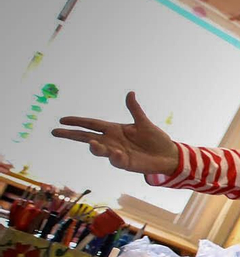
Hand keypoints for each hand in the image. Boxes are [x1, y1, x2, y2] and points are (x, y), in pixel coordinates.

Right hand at [53, 92, 180, 174]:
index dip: (77, 122)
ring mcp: (117, 153)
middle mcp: (111, 141)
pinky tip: (117, 153)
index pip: (91, 124)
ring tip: (93, 144)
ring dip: (95, 147)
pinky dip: (114, 157)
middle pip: (87, 137)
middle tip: (55, 132)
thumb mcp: (144, 123)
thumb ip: (135, 109)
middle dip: (71, 135)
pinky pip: (116, 160)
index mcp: (114, 129)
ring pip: (99, 150)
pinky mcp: (125, 163)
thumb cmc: (155, 139)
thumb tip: (130, 93)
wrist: (168, 155)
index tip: (62, 120)